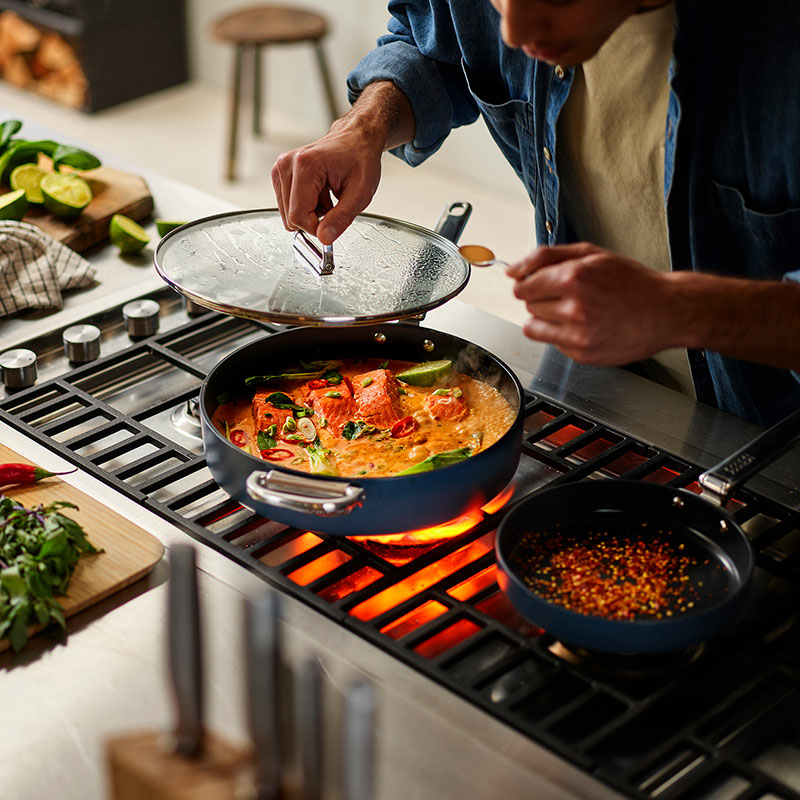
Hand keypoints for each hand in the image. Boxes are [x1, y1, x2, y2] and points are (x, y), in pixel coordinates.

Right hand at [271, 124, 381, 244]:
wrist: (355, 139)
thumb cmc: (360, 159)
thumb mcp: (360, 193)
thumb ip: (341, 218)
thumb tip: (324, 238)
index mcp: (305, 165)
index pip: (298, 216)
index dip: (316, 228)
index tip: (333, 222)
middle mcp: (287, 164)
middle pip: (290, 217)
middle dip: (313, 219)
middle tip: (333, 204)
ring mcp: (281, 167)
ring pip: (288, 214)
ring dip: (310, 212)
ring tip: (327, 195)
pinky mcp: (280, 173)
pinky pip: (288, 205)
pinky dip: (306, 205)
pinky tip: (319, 192)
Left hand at [506, 242, 679, 364]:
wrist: (665, 312)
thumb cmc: (631, 282)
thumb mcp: (591, 254)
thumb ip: (546, 257)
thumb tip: (512, 270)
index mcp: (573, 278)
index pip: (523, 286)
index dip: (528, 284)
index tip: (535, 284)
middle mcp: (574, 308)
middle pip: (528, 306)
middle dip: (541, 299)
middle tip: (568, 295)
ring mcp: (578, 335)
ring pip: (534, 328)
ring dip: (546, 319)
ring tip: (573, 311)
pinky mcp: (582, 354)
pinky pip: (553, 344)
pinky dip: (563, 335)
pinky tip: (587, 326)